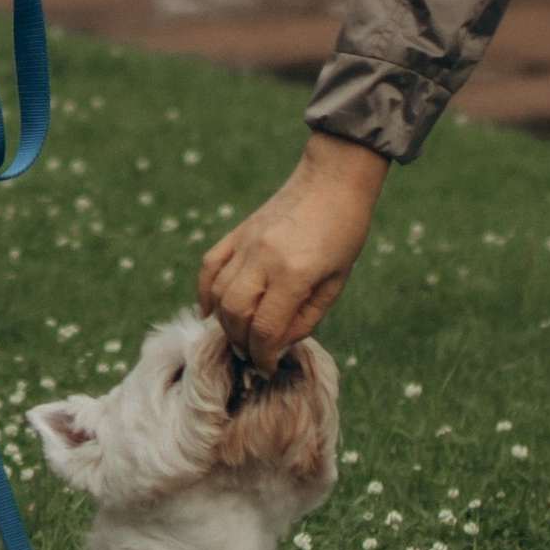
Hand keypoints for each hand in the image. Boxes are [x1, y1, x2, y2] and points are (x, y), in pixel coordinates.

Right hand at [198, 135, 388, 363]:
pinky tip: (209, 311)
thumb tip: (275, 345)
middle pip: (235, 315)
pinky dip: (205, 292)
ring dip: (225, 323)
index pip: (265, 330)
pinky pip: (210, 266)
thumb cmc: (344, 234)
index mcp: (295, 274)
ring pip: (219, 295)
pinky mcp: (238, 232)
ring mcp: (246, 243)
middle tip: (254, 355)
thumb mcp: (336, 283)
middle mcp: (263, 258)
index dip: (263, 357)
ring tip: (240, 336)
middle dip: (242, 343)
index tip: (267, 368)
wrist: (333, 180)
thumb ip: (305, 318)